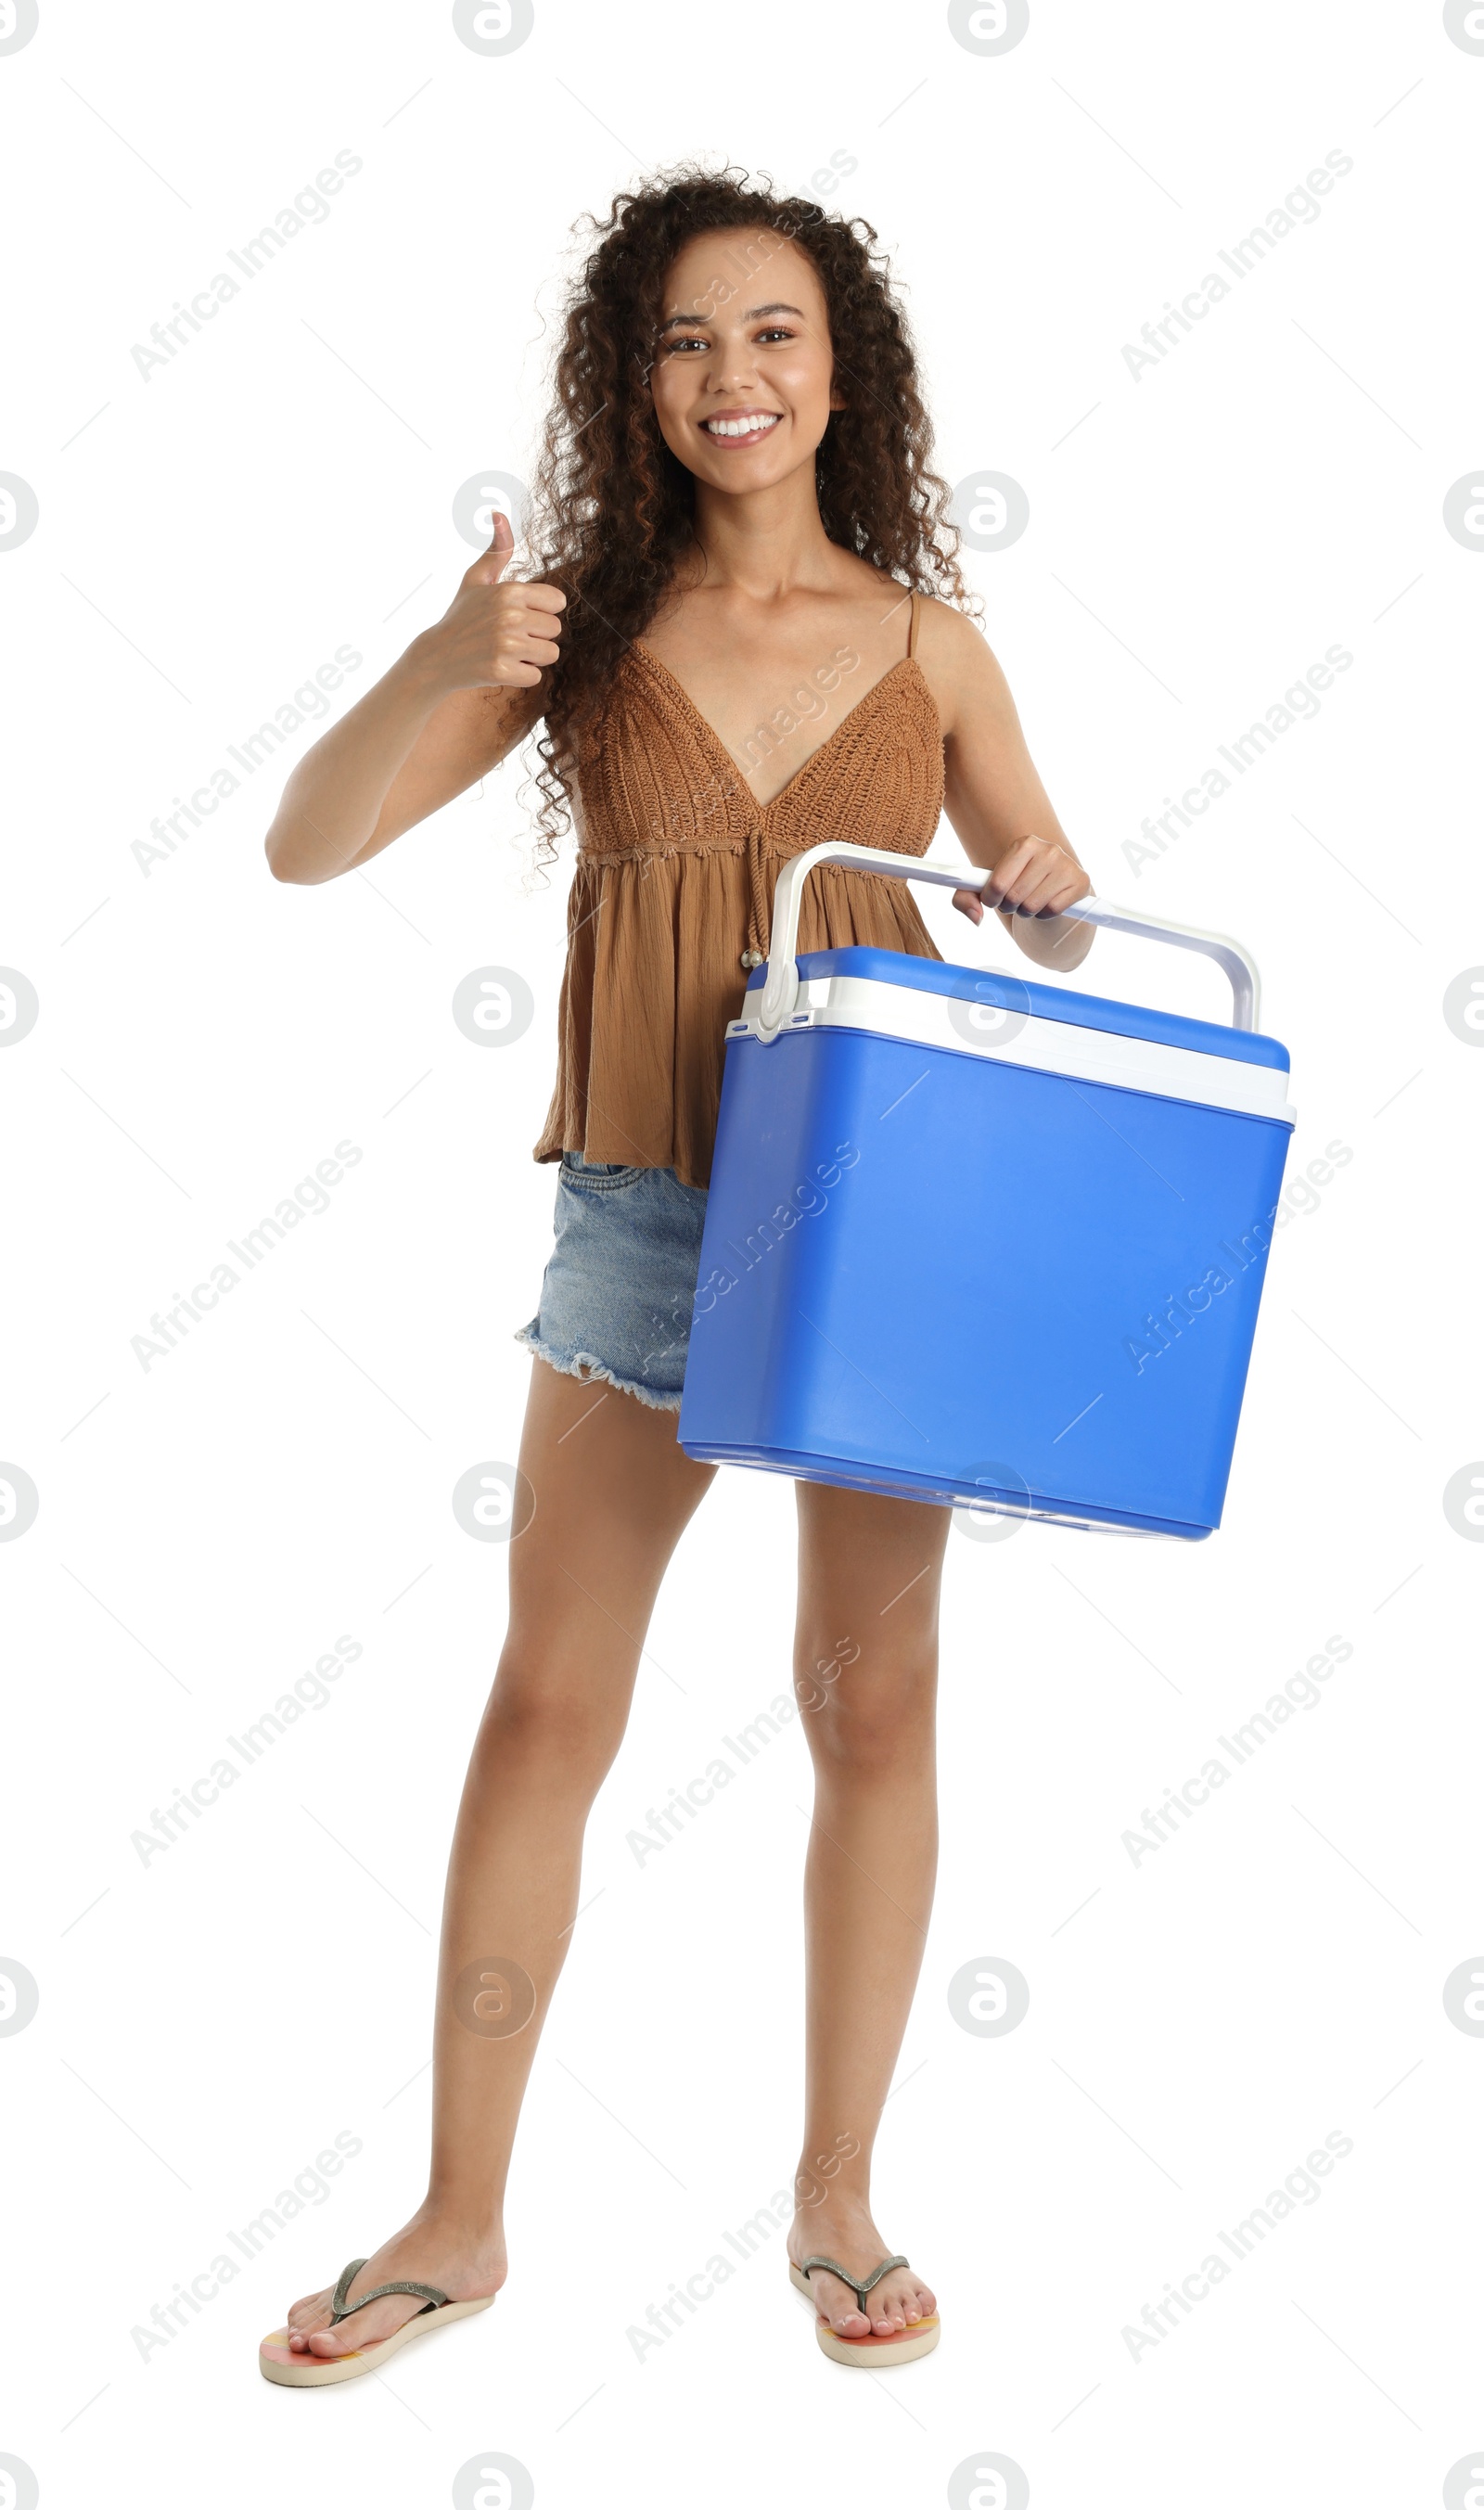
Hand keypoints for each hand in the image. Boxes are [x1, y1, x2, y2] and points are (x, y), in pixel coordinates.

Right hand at [419, 510, 566, 693]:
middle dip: (537, 636)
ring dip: (532, 657)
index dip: (541, 611)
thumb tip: (498, 513)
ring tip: (506, 651)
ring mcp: (506, 644)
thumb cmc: (461, 616)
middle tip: (509, 637)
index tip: (520, 616)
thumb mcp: (476, 579)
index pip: (558, 602)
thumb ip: (496, 550)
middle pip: (555, 630)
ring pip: (550, 654)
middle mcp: (510, 615)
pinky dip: (521, 675)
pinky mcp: (502, 670)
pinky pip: (535, 676)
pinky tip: (501, 667)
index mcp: (510, 591)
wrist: (437, 656)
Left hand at [953, 832, 1090, 923]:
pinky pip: (1052, 911)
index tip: (993, 900)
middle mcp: (1047, 850)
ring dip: (1026, 913)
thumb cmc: (1016, 885)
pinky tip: (1047, 904)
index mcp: (1024, 844)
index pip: (997, 883)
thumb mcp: (988, 888)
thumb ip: (965, 898)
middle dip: (1009, 907)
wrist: (1054, 889)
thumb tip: (975, 917)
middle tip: (1014, 902)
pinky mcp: (1081, 882)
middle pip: (1014, 897)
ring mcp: (1066, 865)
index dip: (991, 899)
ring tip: (1030, 902)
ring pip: (1033, 907)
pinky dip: (1045, 915)